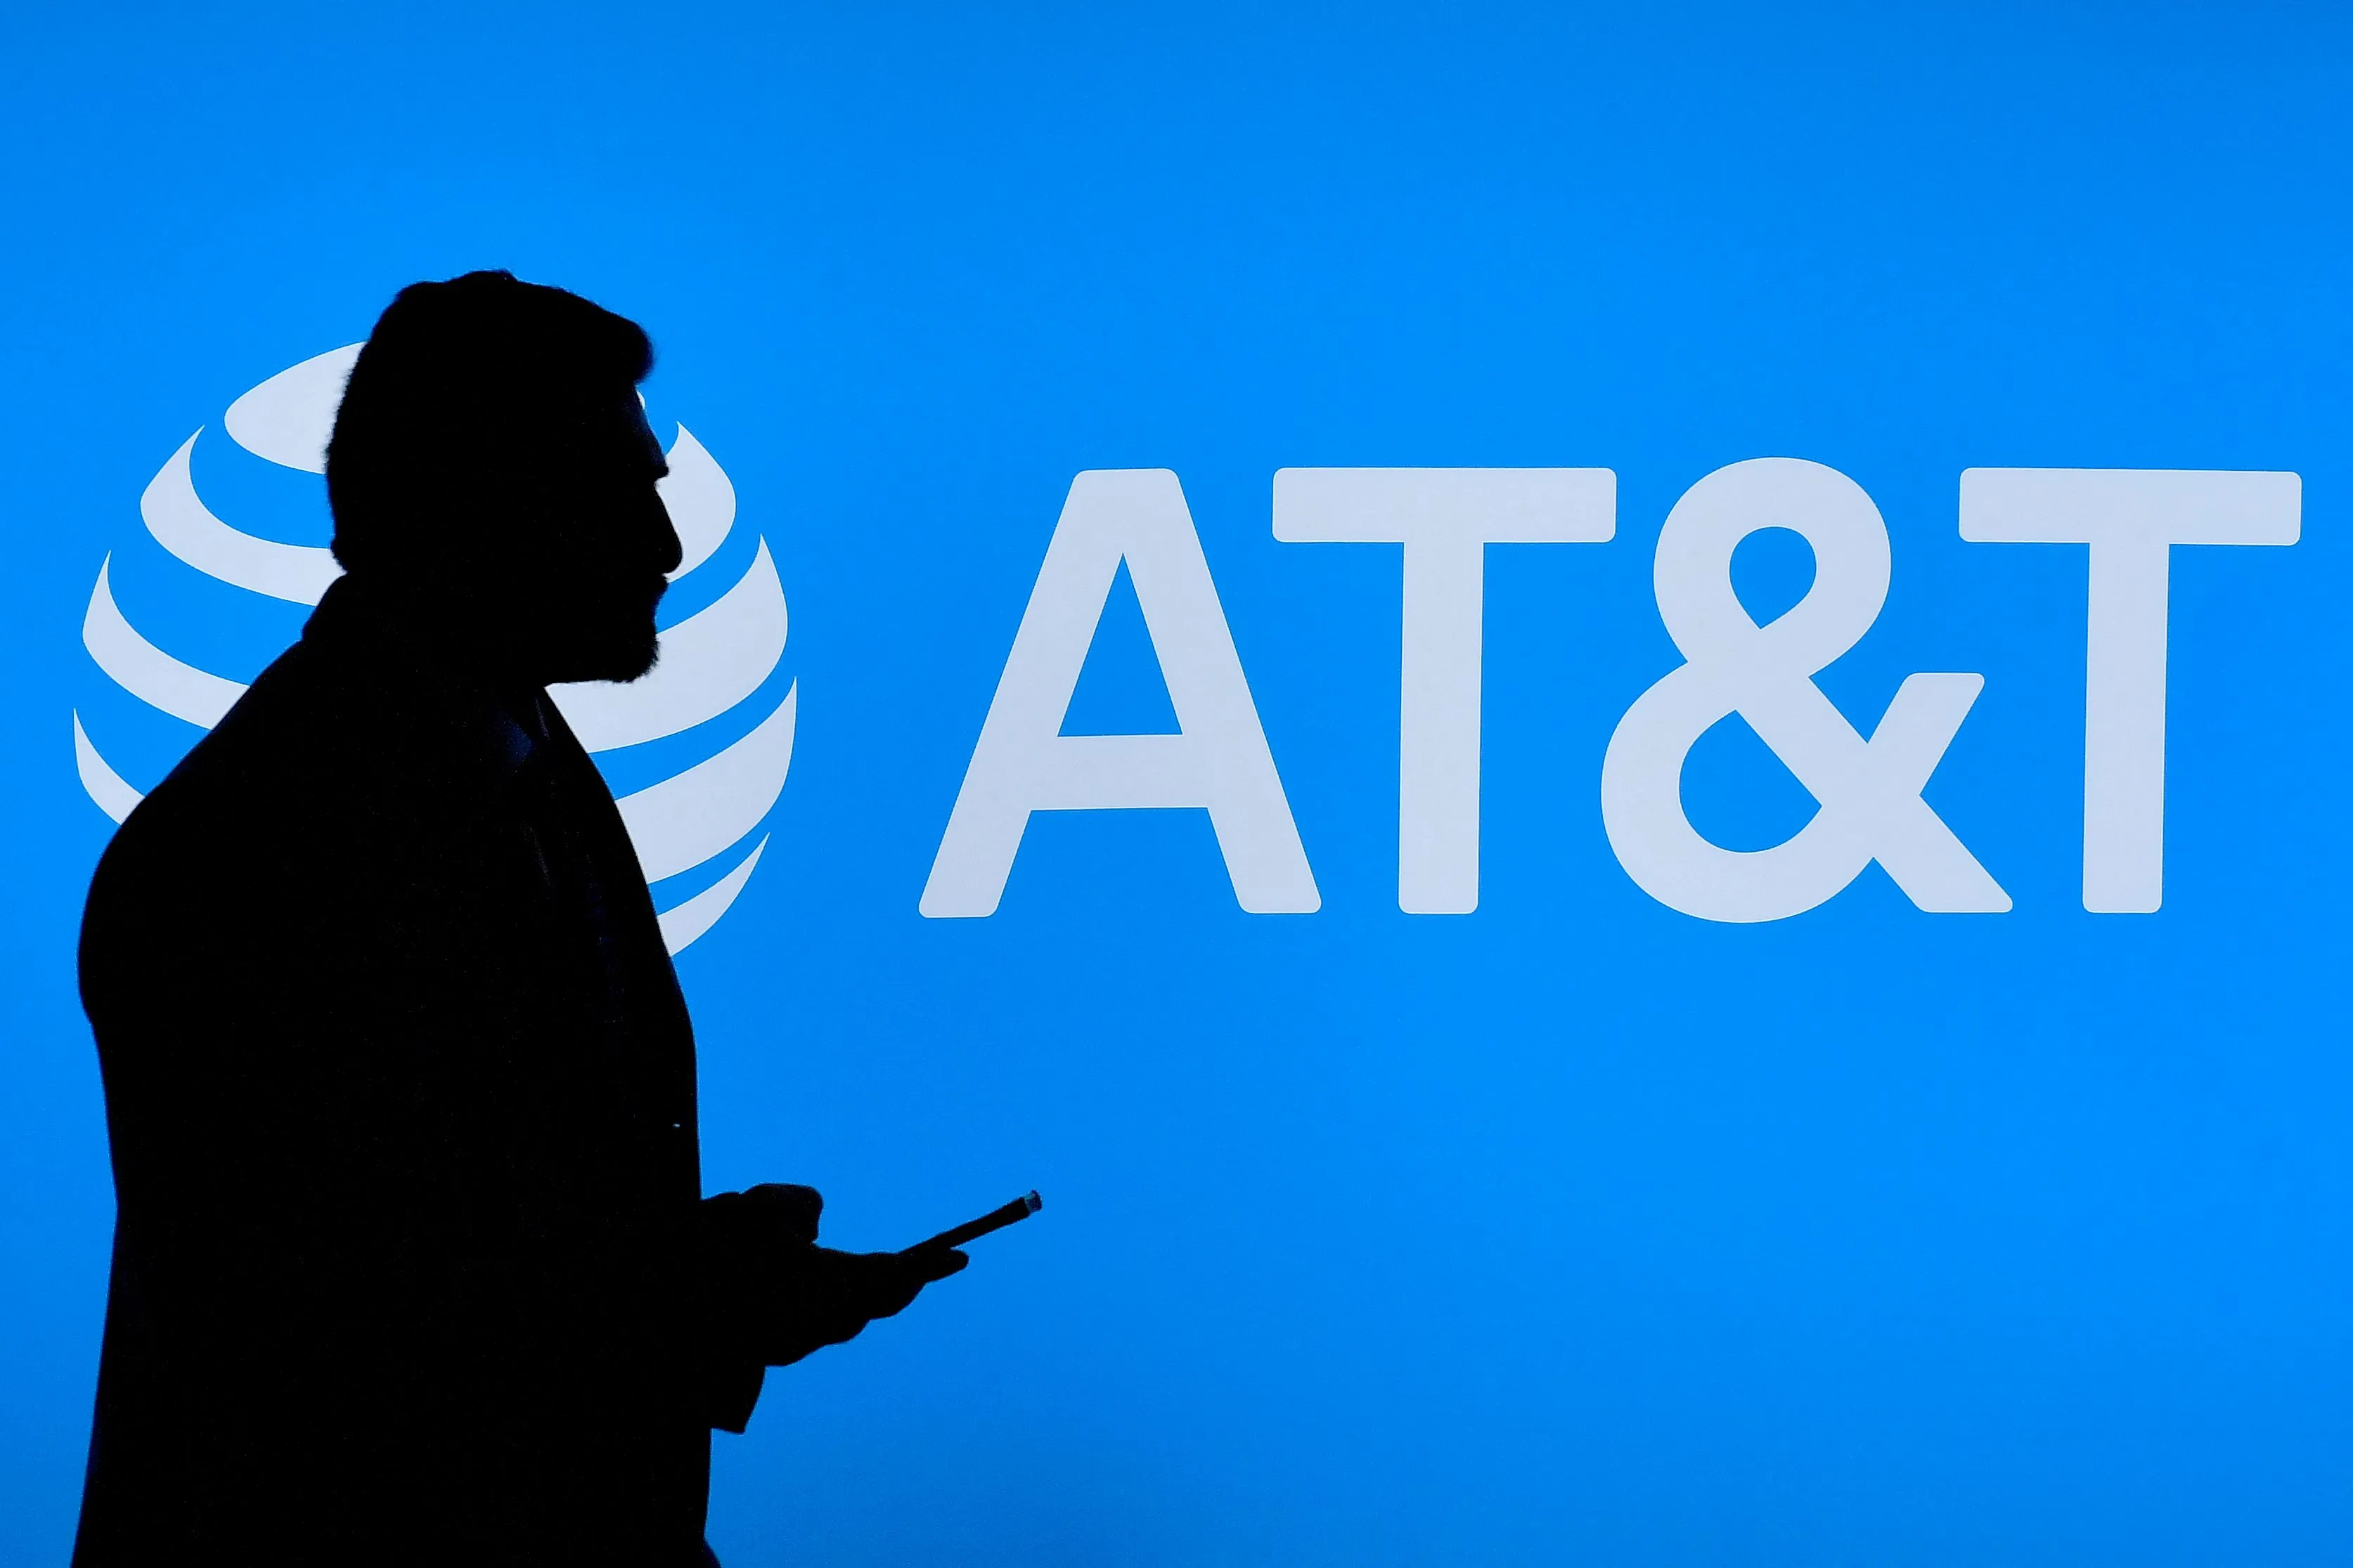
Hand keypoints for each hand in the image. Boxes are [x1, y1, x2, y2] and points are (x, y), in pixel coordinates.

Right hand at [726, 1185, 969, 1365]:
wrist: (646, 1304)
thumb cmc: (704, 1248)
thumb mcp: (755, 1207)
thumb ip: (797, 1206)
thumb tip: (815, 1227)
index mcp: (821, 1287)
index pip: (891, 1276)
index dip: (927, 1266)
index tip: (960, 1257)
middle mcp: (811, 1325)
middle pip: (871, 1306)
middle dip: (900, 1284)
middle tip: (933, 1264)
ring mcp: (787, 1347)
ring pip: (842, 1320)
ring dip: (863, 1297)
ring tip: (888, 1274)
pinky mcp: (765, 1353)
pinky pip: (811, 1328)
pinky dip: (827, 1307)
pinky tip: (822, 1287)